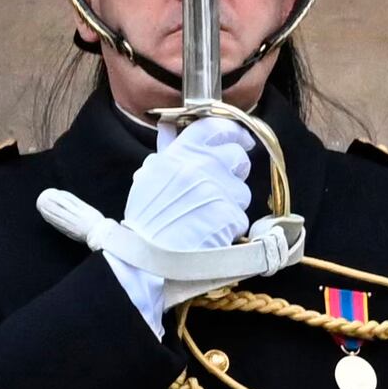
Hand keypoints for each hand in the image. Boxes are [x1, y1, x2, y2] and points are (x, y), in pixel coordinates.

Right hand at [105, 120, 255, 325]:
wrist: (146, 261)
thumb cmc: (144, 223)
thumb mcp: (148, 180)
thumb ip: (166, 153)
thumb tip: (170, 129)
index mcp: (177, 155)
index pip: (214, 128)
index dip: (232, 132)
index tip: (240, 140)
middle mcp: (199, 167)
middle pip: (237, 157)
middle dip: (234, 171)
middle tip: (220, 188)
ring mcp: (217, 191)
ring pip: (243, 190)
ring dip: (230, 204)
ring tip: (206, 219)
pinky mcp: (230, 215)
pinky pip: (240, 218)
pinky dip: (228, 228)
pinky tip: (209, 235)